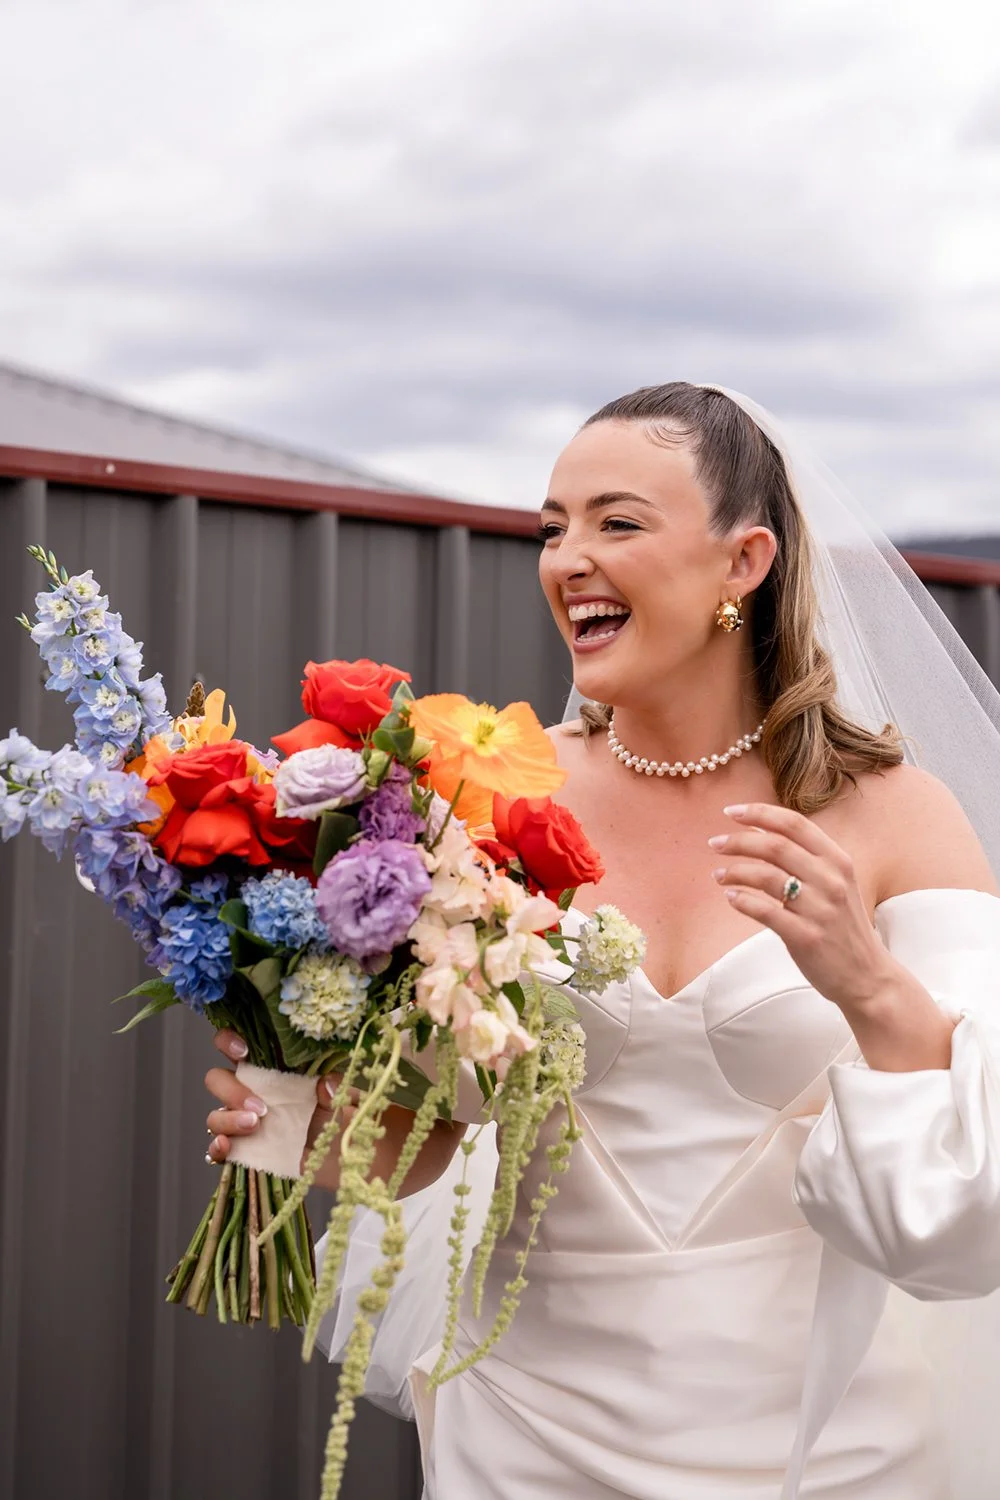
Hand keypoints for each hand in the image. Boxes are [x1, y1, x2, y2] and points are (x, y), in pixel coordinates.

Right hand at [205, 1032, 464, 1194]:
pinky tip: (227, 1148)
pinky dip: (217, 1147)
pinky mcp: (264, 1152)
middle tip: (262, 1107)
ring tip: (257, 1125)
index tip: (244, 1048)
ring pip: (218, 1113)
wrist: (393, 1150)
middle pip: (221, 1078)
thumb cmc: (378, 1103)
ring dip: (226, 1118)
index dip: (231, 1039)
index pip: (244, 1040)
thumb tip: (324, 1085)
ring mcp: (262, 1121)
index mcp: (288, 1059)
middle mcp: (268, 1087)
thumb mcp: (365, 1084)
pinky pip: (224, 1148)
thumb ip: (346, 1079)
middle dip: (231, 1089)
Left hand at [707, 801, 893, 1011]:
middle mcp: (831, 880)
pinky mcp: (806, 937)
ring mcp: (820, 909)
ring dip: (735, 871)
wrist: (867, 975)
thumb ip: (805, 858)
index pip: (795, 823)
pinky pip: (765, 911)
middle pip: (775, 846)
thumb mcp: (835, 884)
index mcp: (838, 860)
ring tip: (719, 875)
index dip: (759, 813)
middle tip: (714, 843)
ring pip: (766, 877)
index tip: (730, 812)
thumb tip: (758, 829)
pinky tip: (731, 897)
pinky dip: (742, 901)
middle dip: (738, 841)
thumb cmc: (843, 925)